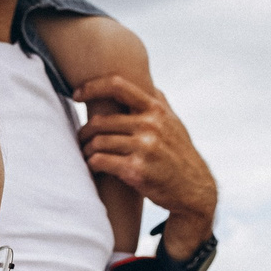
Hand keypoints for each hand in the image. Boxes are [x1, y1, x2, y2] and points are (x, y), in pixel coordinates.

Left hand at [74, 73, 215, 249]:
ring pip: (98, 141)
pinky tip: (93, 165)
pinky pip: (100, 160)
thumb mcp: (174, 123)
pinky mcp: (136, 170)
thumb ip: (157, 102)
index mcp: (157, 109)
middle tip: (81, 138)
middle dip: (85, 131)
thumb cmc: (179, 154)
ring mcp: (144, 147)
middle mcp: (151, 125)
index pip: (117, 86)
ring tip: (86, 153)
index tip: (76, 94)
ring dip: (86, 149)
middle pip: (101, 121)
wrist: (194, 189)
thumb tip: (144, 81)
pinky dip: (92, 163)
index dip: (92, 87)